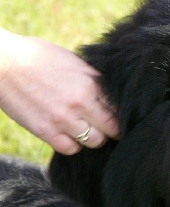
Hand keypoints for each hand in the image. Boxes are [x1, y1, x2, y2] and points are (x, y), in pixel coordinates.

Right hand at [0, 30, 118, 154]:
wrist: (3, 63)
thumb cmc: (39, 57)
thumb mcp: (74, 62)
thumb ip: (94, 80)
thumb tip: (112, 94)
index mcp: (90, 82)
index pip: (119, 109)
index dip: (122, 115)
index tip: (119, 116)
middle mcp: (80, 103)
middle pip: (112, 129)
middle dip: (112, 129)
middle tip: (107, 126)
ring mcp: (63, 119)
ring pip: (94, 142)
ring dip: (93, 137)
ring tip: (87, 129)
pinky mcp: (45, 131)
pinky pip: (71, 149)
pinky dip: (73, 145)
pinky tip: (69, 134)